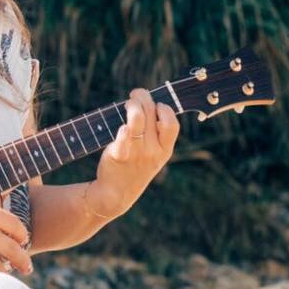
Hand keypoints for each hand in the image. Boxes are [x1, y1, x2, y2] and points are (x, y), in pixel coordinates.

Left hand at [92, 87, 178, 217]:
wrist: (116, 194)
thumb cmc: (134, 168)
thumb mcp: (153, 156)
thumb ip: (155, 136)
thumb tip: (147, 104)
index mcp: (165, 150)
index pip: (172, 123)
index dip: (164, 109)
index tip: (156, 104)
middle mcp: (153, 150)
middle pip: (152, 113)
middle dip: (143, 97)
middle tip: (136, 95)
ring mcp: (137, 152)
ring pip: (137, 117)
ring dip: (132, 104)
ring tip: (127, 104)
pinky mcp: (119, 153)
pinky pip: (122, 131)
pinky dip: (121, 125)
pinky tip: (119, 126)